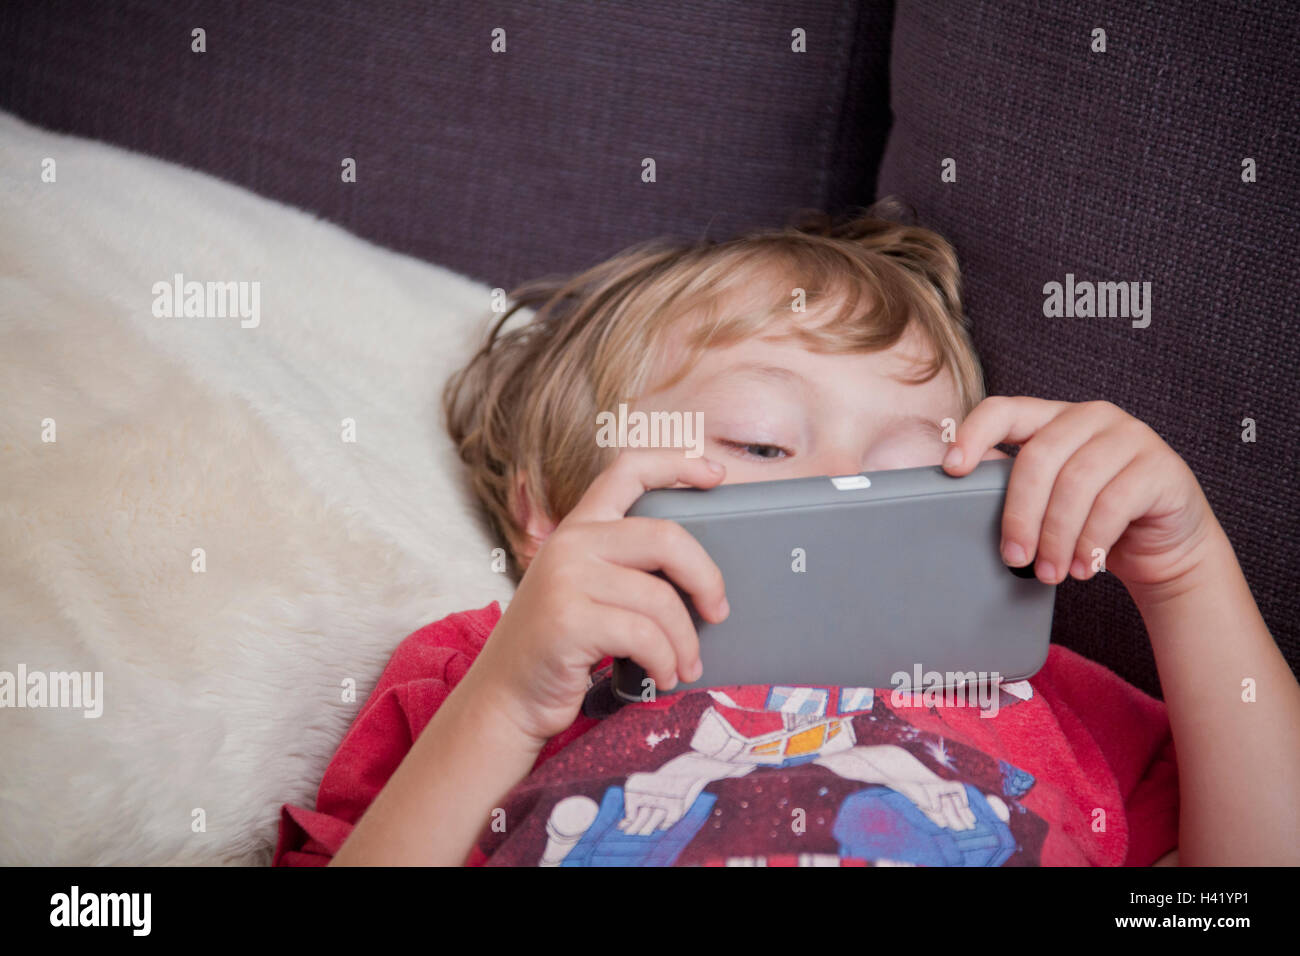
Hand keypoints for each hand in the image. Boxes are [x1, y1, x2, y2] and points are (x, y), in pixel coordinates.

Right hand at [469, 448, 730, 746]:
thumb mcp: (585, 591)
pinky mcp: (568, 619)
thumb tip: (702, 579)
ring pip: (661, 598)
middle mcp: (571, 543)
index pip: (628, 470)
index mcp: (579, 527)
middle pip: (666, 537)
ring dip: (685, 642)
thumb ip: (624, 569)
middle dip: (706, 577)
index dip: (677, 462)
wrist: (506, 697)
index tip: (717, 473)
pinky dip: (665, 662)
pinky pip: (644, 636)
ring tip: (685, 666)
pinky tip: (663, 677)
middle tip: (718, 611)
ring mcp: (566, 578)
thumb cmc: (559, 649)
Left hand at [941, 397, 1220, 601]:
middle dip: (1021, 514)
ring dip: (1057, 537)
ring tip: (1050, 572)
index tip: (952, 470)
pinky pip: (1115, 504)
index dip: (974, 435)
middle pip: (1038, 457)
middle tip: (1014, 558)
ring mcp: (1130, 436)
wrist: (1164, 545)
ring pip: (1076, 483)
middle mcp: (1091, 417)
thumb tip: (962, 504)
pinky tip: (1084, 568)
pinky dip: (1092, 542)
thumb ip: (1017, 490)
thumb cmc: (1094, 521)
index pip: (1004, 410)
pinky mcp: (1160, 466)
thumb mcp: (1050, 501)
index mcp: (1052, 418)